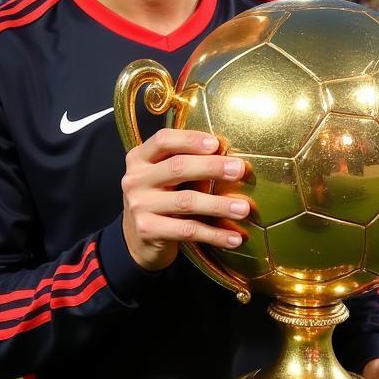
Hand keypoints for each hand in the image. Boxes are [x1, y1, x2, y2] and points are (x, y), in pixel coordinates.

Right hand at [121, 128, 249, 271]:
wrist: (138, 239)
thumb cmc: (161, 200)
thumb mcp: (166, 178)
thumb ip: (189, 165)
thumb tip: (231, 163)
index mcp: (140, 158)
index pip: (163, 140)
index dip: (190, 139)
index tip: (216, 144)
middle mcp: (135, 179)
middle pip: (177, 168)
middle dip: (212, 167)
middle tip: (239, 170)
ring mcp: (139, 205)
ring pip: (186, 201)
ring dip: (219, 205)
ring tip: (243, 209)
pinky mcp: (148, 230)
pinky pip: (187, 230)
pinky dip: (214, 234)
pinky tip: (234, 238)